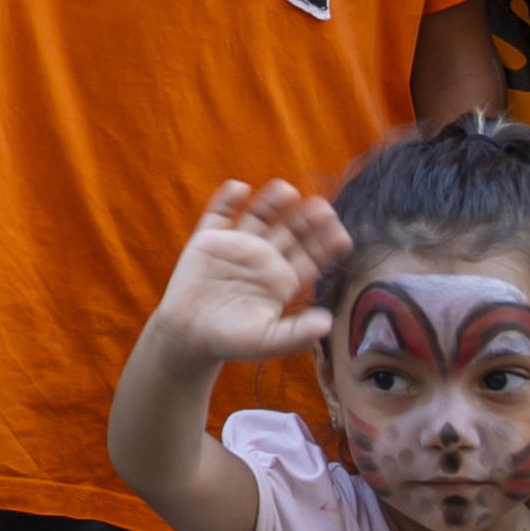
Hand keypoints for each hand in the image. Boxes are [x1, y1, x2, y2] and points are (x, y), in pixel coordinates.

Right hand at [148, 180, 349, 366]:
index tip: (341, 234)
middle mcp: (264, 257)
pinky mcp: (209, 239)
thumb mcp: (267, 341)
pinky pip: (220, 213)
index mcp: (283, 279)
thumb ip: (297, 333)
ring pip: (260, 214)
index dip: (326, 244)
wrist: (188, 337)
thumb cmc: (231, 341)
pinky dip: (228, 199)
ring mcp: (237, 245)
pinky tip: (239, 189)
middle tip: (322, 208)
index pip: (311, 255)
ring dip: (273, 201)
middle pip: (292, 229)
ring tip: (286, 191)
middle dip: (307, 218)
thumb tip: (328, 323)